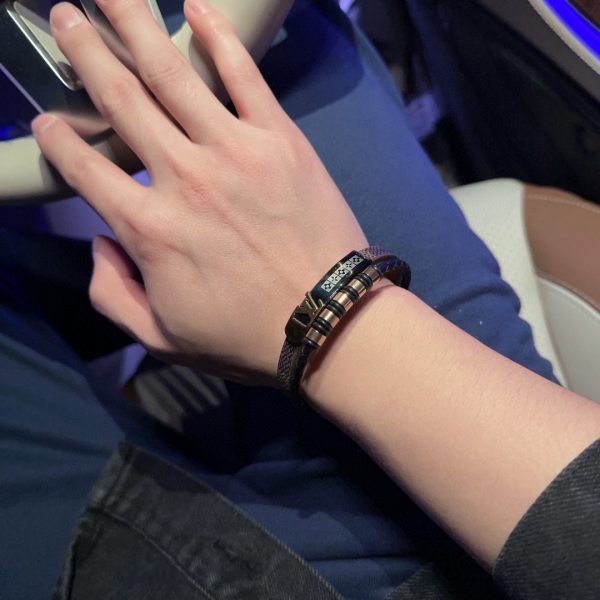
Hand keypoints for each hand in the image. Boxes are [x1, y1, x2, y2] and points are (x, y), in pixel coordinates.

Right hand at [32, 0, 367, 385]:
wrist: (328, 321)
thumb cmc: (245, 336)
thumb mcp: (161, 336)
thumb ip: (111, 293)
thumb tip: (98, 244)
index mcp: (147, 228)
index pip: (84, 168)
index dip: (57, 139)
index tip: (45, 121)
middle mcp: (183, 177)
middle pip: (119, 100)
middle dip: (84, 53)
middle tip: (63, 16)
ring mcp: (233, 151)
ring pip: (171, 72)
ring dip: (133, 24)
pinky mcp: (279, 139)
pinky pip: (244, 75)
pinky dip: (217, 36)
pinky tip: (194, 6)